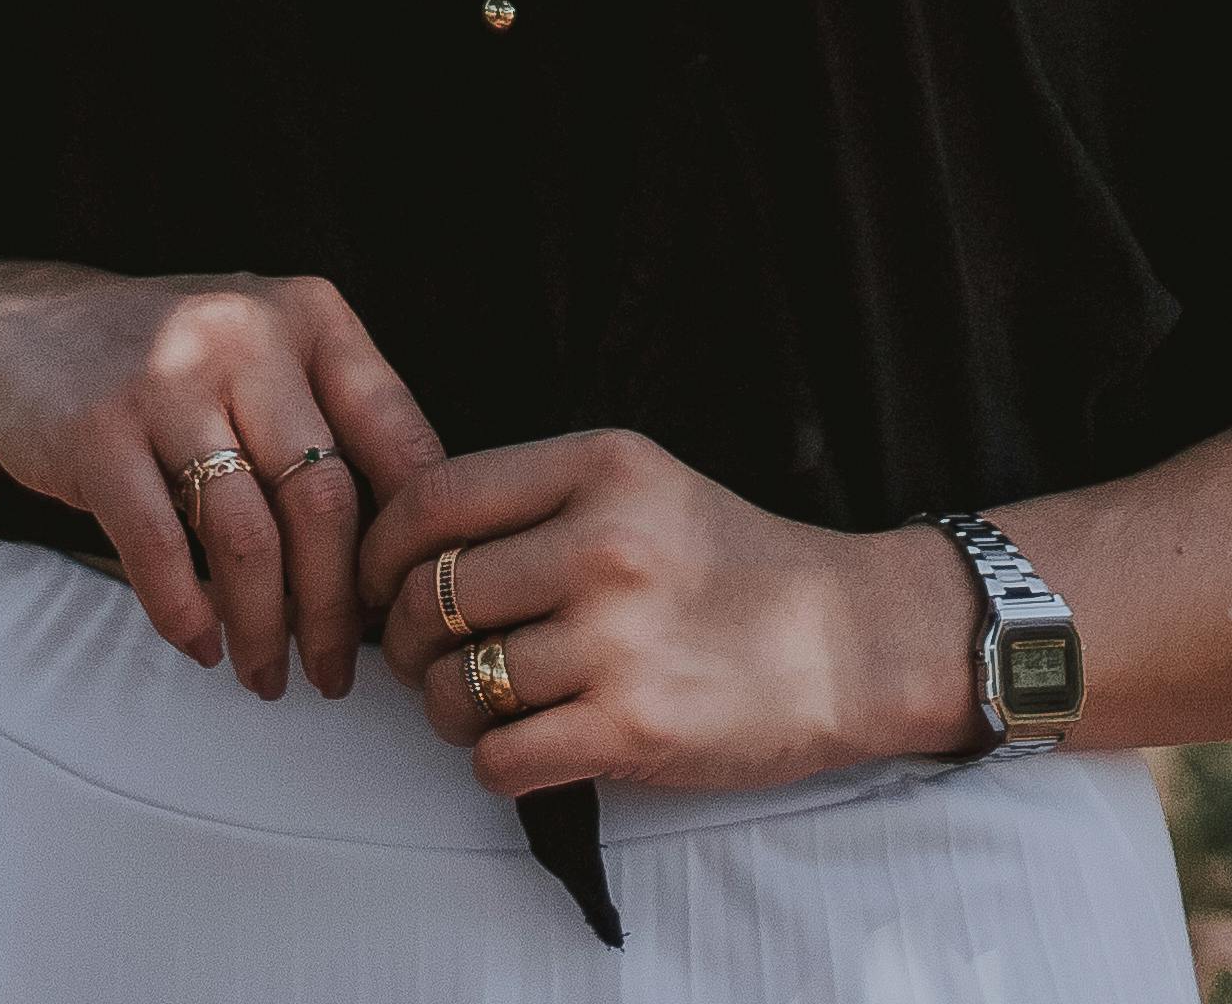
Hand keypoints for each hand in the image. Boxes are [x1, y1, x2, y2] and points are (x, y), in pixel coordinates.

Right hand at [0, 269, 447, 702]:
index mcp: (312, 316)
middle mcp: (247, 334)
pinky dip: (186, 613)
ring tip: (266, 677)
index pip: (396, 440)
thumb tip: (415, 559)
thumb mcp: (268, 358)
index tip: (409, 612)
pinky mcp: (97, 430)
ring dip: (263, 628)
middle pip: (324, 503)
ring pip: (247, 537)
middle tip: (335, 675)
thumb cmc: (175, 367)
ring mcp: (167, 378)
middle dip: (336, 611)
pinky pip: (159, 548)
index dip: (410, 542)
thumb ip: (337, 426)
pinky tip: (201, 646)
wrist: (21, 329)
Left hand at [356, 428, 982, 797]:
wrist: (851, 643)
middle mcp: (604, 545)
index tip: (380, 584)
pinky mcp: (633, 729)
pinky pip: (499, 758)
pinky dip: (496, 763)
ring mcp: (618, 640)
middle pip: (432, 597)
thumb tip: (409, 552)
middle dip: (407, 641)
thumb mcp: (644, 485)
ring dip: (447, 712)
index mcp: (601, 468)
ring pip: (455, 687)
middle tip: (428, 660)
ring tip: (482, 708)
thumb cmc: (736, 568)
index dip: (381, 550)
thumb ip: (539, 499)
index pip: (434, 498)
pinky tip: (529, 747)